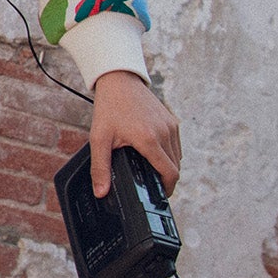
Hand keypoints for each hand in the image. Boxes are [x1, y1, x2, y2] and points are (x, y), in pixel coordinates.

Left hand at [89, 70, 180, 196]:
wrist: (119, 81)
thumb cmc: (109, 108)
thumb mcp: (99, 139)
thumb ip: (100, 168)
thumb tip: (101, 192)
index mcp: (149, 140)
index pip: (169, 173)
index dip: (167, 189)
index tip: (160, 197)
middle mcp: (165, 133)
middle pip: (175, 167)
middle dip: (166, 180)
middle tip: (152, 186)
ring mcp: (171, 126)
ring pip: (178, 156)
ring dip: (169, 166)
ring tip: (152, 172)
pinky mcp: (172, 120)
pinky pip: (176, 144)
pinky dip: (170, 154)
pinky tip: (155, 155)